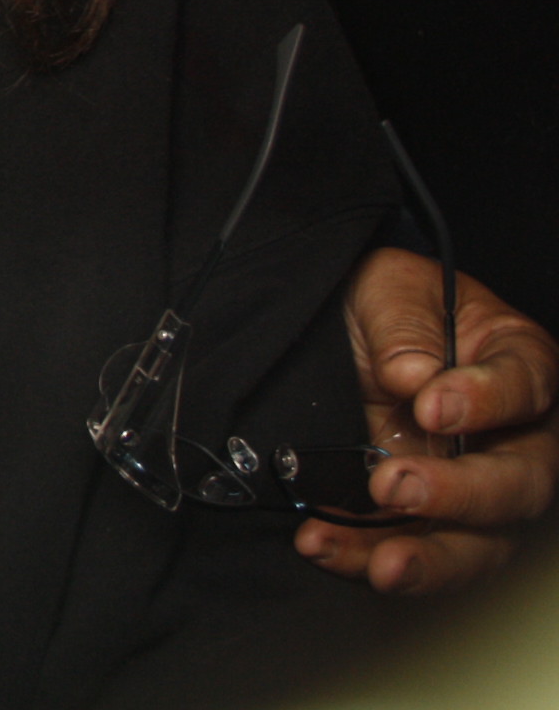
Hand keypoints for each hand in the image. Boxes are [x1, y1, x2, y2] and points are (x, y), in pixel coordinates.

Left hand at [296, 248, 558, 593]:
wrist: (346, 326)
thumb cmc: (390, 303)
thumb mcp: (390, 289)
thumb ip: (405, 327)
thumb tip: (413, 376)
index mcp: (519, 365)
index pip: (526, 389)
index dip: (486, 401)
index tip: (434, 405)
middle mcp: (512, 438)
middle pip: (518, 486)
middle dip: (458, 496)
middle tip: (395, 485)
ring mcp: (472, 486)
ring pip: (477, 545)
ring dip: (425, 559)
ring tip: (378, 564)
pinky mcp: (423, 517)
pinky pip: (409, 551)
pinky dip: (367, 559)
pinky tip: (326, 547)